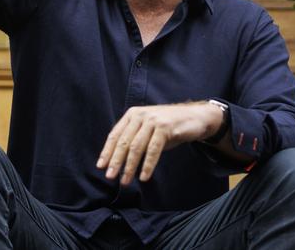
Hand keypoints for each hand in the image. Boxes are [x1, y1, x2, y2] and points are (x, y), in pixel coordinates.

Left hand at [96, 102, 221, 183]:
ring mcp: (152, 121)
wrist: (193, 117)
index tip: (100, 166)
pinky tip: (143, 176)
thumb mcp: (147, 131)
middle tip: (110, 177)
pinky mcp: (165, 128)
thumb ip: (134, 140)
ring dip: (130, 166)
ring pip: (137, 146)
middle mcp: (140, 115)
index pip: (115, 134)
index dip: (107, 151)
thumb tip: (119, 162)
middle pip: (124, 141)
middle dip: (115, 161)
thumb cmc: (167, 127)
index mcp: (132, 115)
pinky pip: (153, 149)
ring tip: (125, 180)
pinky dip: (147, 164)